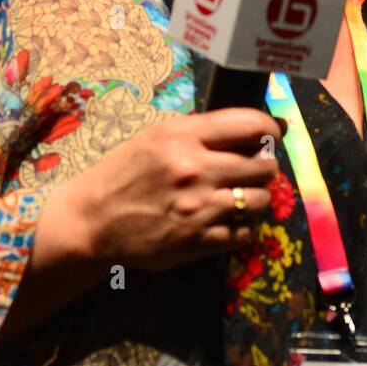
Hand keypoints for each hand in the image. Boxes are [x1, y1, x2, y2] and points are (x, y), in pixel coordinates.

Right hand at [69, 107, 283, 271]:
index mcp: (183, 136)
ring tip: (241, 195)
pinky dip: (244, 225)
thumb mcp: (158, 137)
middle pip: (264, 165)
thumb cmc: (125, 173)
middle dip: (265, 165)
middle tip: (254, 168)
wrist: (93, 220)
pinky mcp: (199, 241)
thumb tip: (260, 128)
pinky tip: (229, 219)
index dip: (271, 128)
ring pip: (261, 200)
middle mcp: (195, 169)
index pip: (250, 124)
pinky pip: (245, 232)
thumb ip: (204, 131)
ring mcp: (200, 208)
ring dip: (257, 197)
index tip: (273, 134)